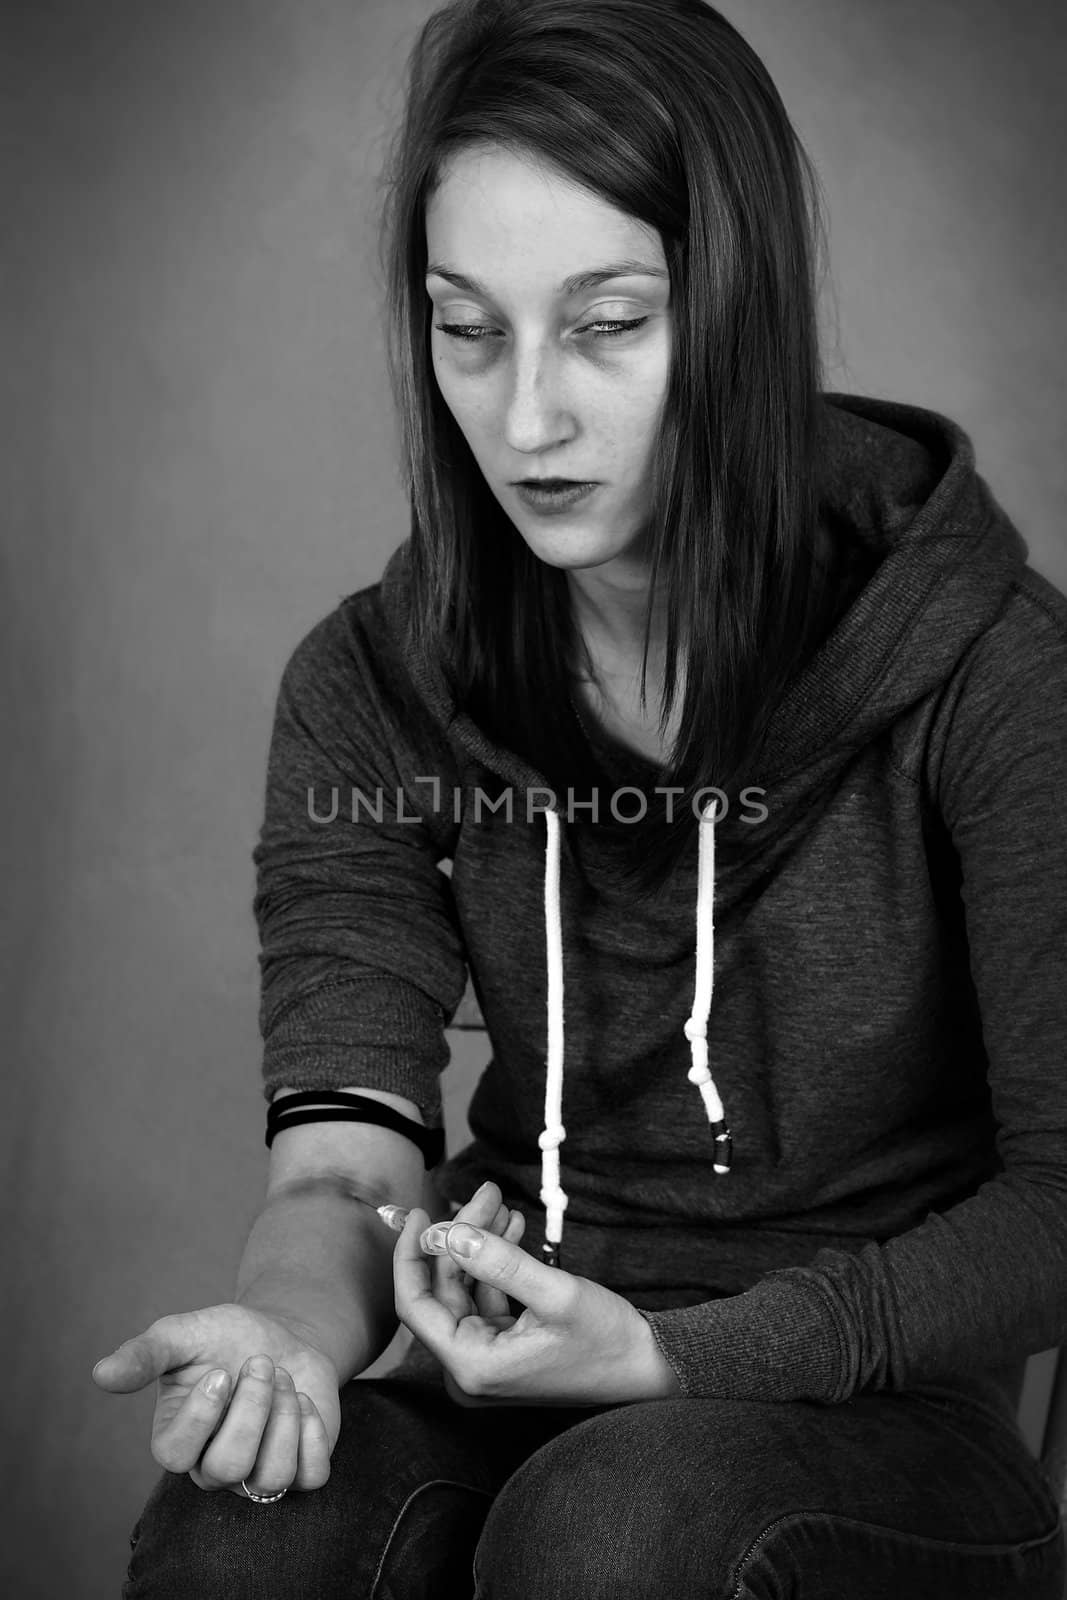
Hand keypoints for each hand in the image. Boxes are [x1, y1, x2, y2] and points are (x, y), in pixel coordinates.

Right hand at [91, 1302, 339, 1496]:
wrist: (280, 1334)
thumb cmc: (223, 1338)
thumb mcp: (182, 1335)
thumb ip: (144, 1355)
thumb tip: (100, 1373)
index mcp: (176, 1439)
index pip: (175, 1455)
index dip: (202, 1414)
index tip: (221, 1371)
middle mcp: (213, 1466)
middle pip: (228, 1466)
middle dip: (252, 1407)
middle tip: (260, 1363)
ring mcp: (258, 1473)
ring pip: (272, 1476)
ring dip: (283, 1415)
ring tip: (282, 1377)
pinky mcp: (300, 1470)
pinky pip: (312, 1477)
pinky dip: (312, 1433)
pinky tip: (302, 1400)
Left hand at [394, 1191, 681, 1407]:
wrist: (649, 1369)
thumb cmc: (606, 1339)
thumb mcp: (554, 1293)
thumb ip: (498, 1262)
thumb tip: (448, 1233)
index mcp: (471, 1366)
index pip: (415, 1304)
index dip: (410, 1255)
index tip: (419, 1213)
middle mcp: (470, 1370)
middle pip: (444, 1290)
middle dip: (461, 1237)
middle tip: (488, 1193)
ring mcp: (486, 1361)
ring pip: (465, 1289)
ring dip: (480, 1245)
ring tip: (503, 1205)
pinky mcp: (503, 1351)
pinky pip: (486, 1299)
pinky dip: (495, 1264)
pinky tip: (512, 1230)